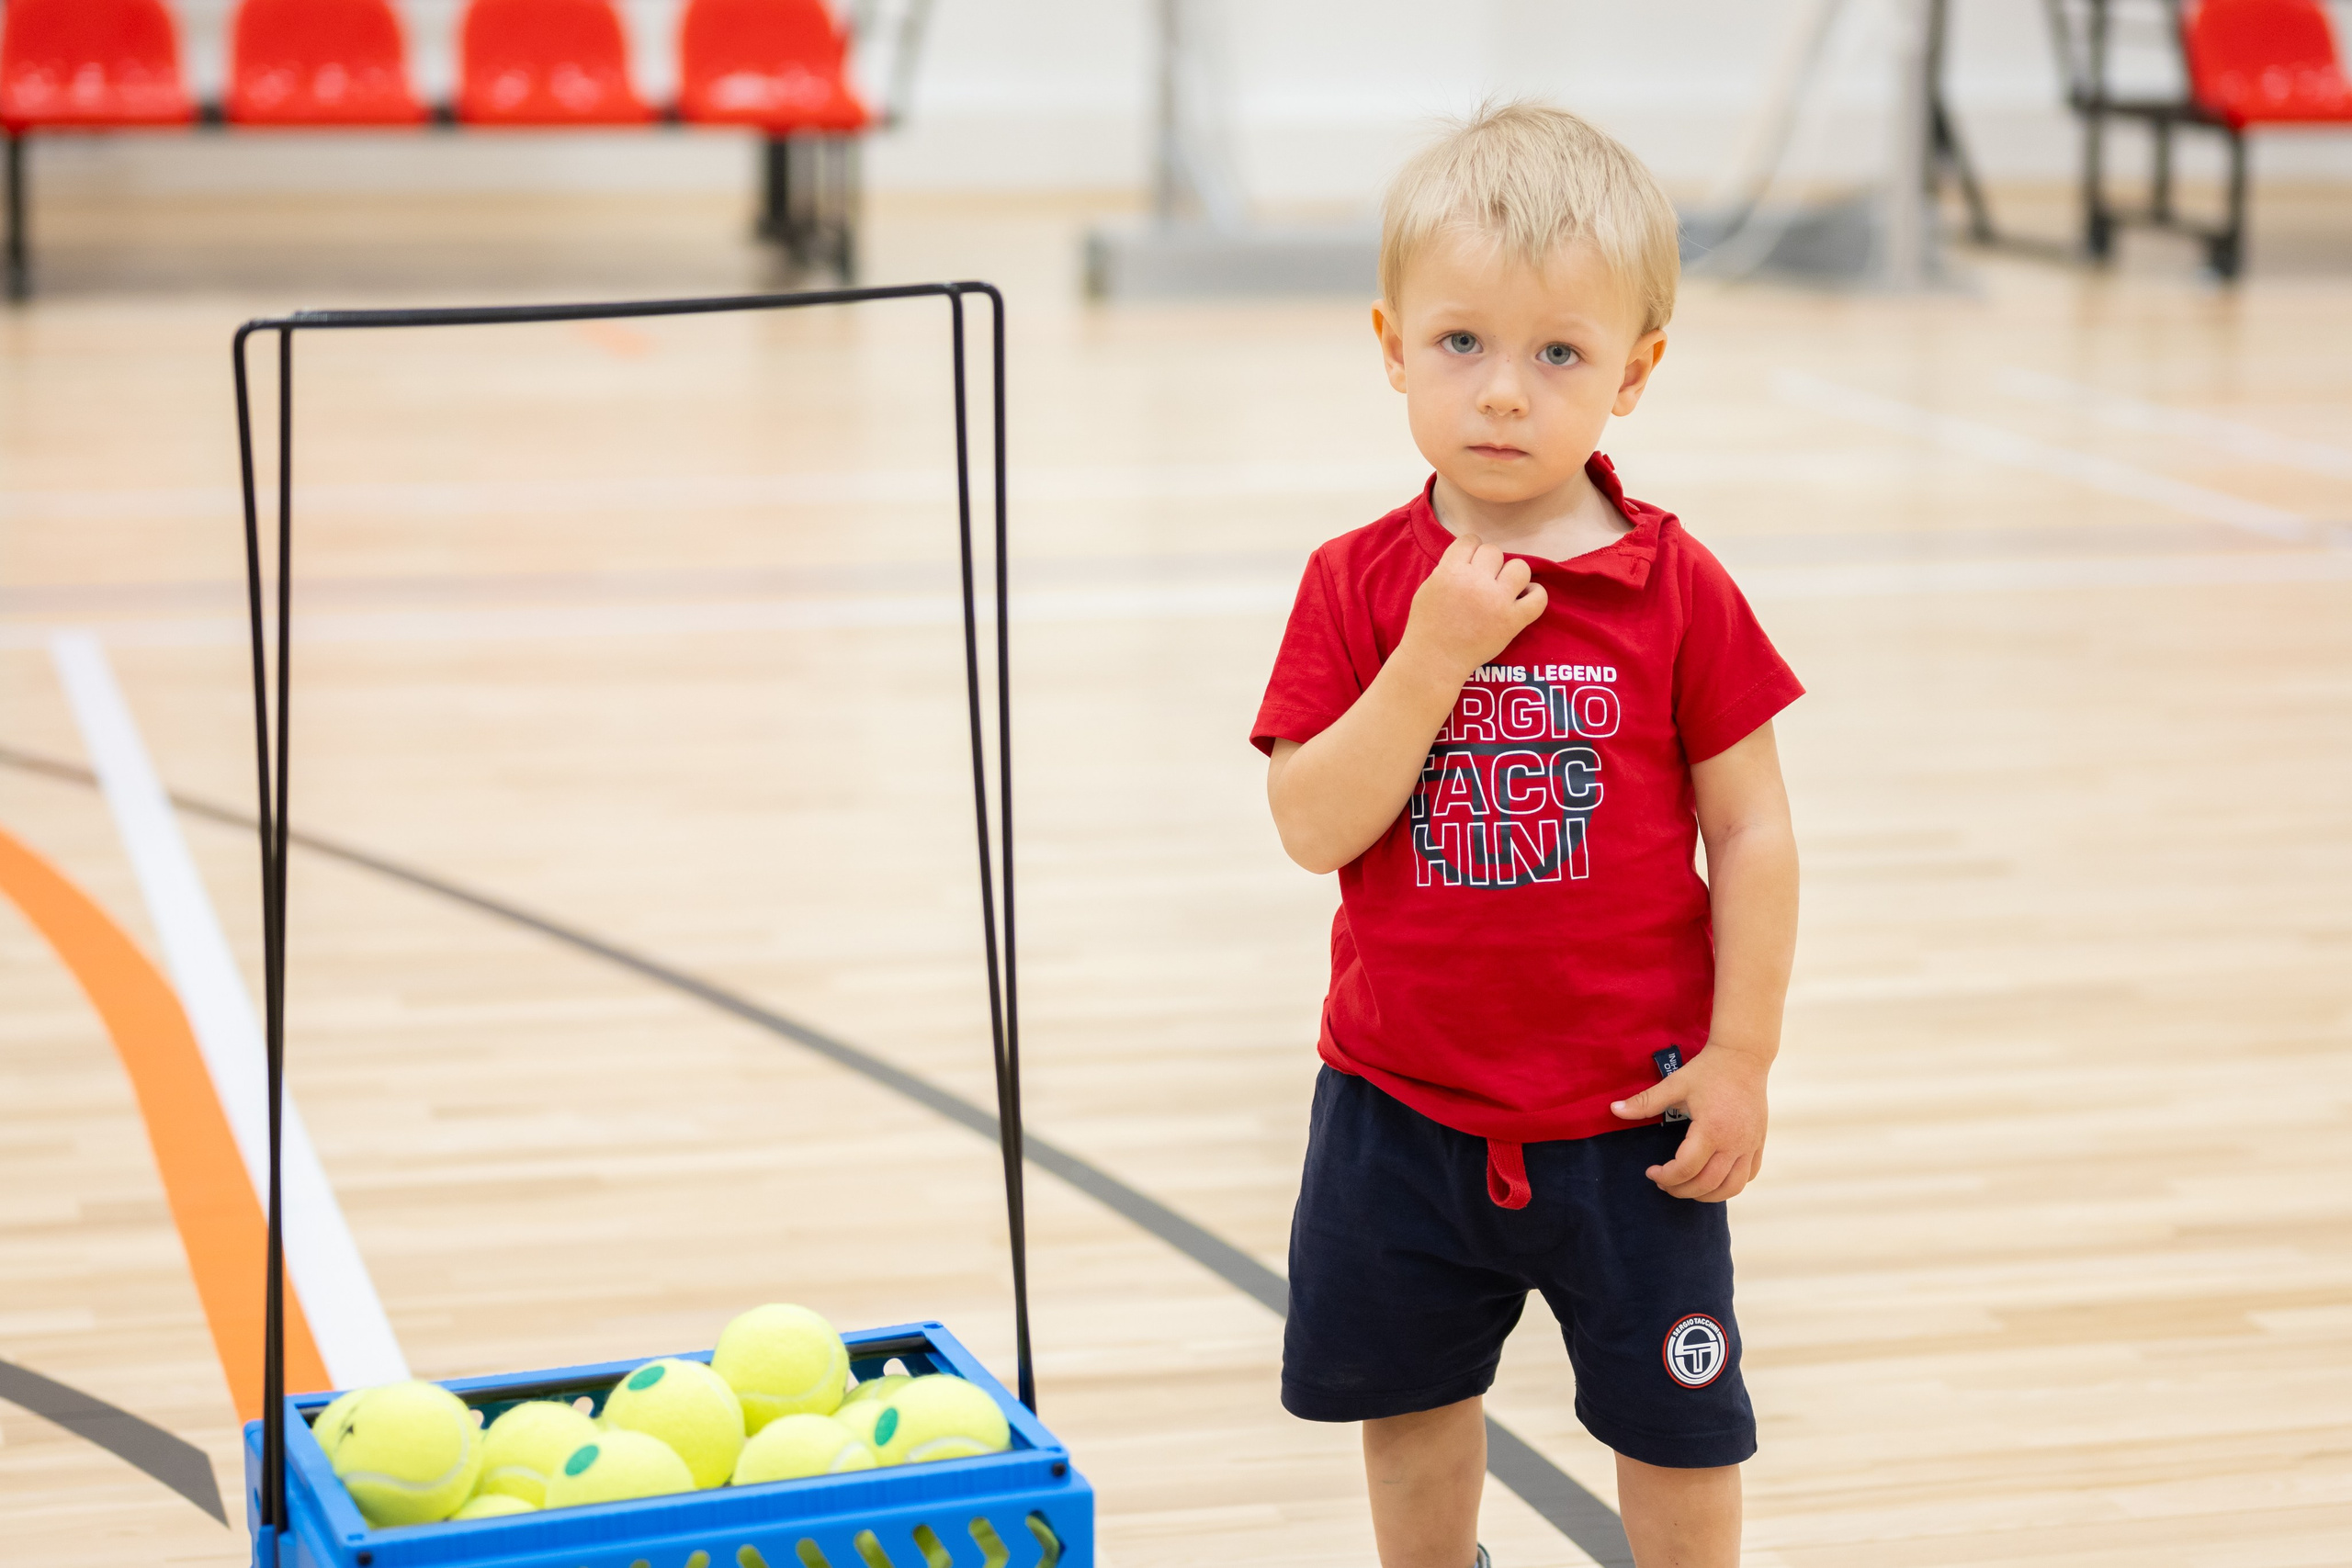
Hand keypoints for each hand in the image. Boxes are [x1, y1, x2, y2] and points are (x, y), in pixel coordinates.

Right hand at [1400, 534, 1547, 679]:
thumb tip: (1469, 559)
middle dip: (1488, 564)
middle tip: (1483, 580)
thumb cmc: (1427, 626)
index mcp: (1451, 571)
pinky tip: (1524, 597)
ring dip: (1512, 575)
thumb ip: (1448, 569)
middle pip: (1494, 552)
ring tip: (1505, 588)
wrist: (1436, 659)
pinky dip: (1535, 594)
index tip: (1470, 563)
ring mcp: (1498, 601)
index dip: (1471, 549)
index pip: (1470, 540)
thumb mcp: (1428, 587)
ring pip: (1520, 567)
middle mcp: (1476, 582)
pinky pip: (1539, 597)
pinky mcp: (1513, 621)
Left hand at [1609, 1046, 1768, 1201]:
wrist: (1744, 1056)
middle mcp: (1734, 1142)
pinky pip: (1749, 1175)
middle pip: (1707, 1184)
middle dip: (1681, 1190)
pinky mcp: (1759, 1142)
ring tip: (1687, 1187)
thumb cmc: (1708, 1070)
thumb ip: (1645, 1102)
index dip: (1665, 1177)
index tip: (1651, 1172)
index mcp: (1711, 1129)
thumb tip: (1613, 1110)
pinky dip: (1730, 1185)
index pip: (1686, 1169)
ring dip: (1707, 1195)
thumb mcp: (1675, 1083)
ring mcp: (1750, 1144)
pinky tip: (1713, 1179)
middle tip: (1665, 1184)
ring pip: (1732, 1187)